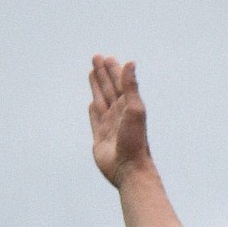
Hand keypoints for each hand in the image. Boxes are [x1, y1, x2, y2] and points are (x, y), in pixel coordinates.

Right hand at [88, 55, 150, 186]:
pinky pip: (95, 119)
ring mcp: (109, 125)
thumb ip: (131, 86)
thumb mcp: (135, 109)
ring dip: (96, 86)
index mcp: (129, 107)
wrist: (129, 169)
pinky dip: (94, 109)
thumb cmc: (135, 141)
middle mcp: (119, 114)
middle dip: (103, 73)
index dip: (113, 70)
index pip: (120, 83)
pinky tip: (92, 102)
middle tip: (96, 57)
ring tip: (91, 72)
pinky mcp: (100, 137)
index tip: (106, 57)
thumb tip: (130, 62)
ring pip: (101, 100)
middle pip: (109, 88)